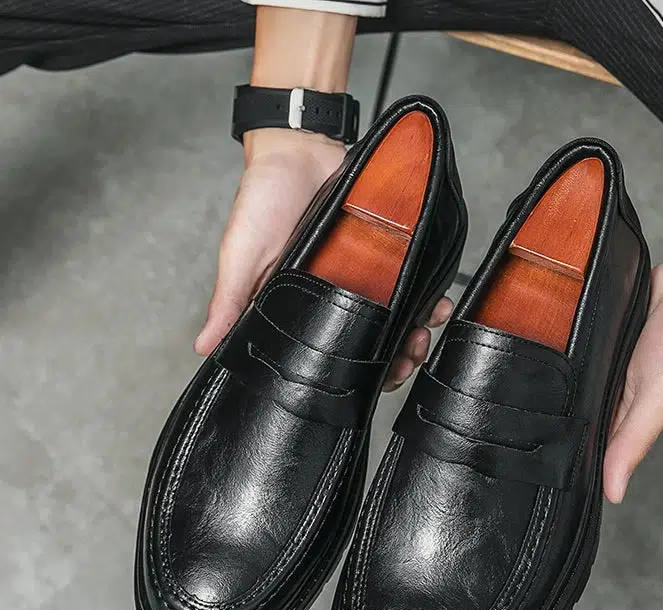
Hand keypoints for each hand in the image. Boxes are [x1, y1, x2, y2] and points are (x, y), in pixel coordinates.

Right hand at [194, 128, 451, 388]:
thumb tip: (204, 347)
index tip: (372, 386)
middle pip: (369, 342)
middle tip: (404, 364)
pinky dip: (427, 296)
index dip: (351, 375)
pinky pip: (412, 279)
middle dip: (392, 360)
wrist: (298, 148)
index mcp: (301, 308)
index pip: (327, 354)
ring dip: (414, 334)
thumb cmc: (262, 201)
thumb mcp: (240, 256)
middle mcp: (336, 296)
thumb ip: (229, 301)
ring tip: (421, 337)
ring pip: (396, 318)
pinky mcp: (385, 253)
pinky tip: (435, 305)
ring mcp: (364, 276)